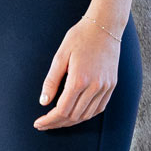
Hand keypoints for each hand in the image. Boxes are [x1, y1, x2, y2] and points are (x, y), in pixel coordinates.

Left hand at [34, 14, 121, 130]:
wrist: (105, 26)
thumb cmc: (80, 37)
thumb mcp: (60, 56)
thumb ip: (51, 81)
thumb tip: (44, 102)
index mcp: (79, 79)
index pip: (62, 110)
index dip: (49, 120)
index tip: (38, 123)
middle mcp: (95, 86)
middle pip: (74, 116)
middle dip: (57, 123)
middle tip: (44, 124)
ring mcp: (105, 87)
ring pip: (87, 115)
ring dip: (71, 122)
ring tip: (57, 121)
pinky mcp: (112, 85)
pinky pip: (99, 108)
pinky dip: (86, 115)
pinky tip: (76, 115)